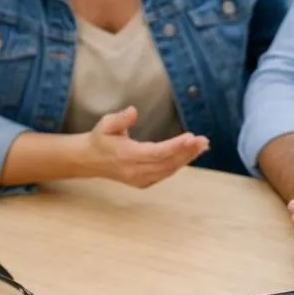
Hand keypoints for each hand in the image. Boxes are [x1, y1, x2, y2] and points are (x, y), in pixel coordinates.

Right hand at [82, 107, 208, 187]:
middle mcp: (134, 171)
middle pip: (167, 163)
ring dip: (187, 158)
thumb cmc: (100, 138)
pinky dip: (180, 164)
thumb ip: (120, 118)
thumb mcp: (105, 123)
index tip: (191, 137)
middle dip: (187, 152)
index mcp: (126, 155)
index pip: (156, 152)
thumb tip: (134, 111)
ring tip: (202, 146)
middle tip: (204, 141)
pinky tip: (191, 154)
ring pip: (168, 170)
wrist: (89, 160)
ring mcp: (139, 179)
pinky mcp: (143, 183)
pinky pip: (165, 174)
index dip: (176, 146)